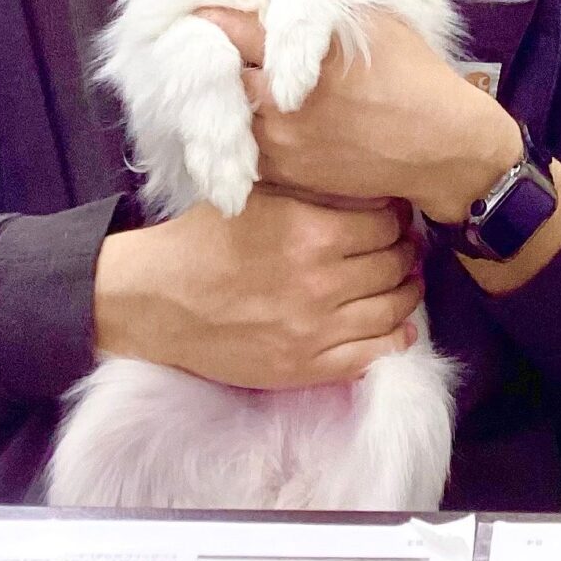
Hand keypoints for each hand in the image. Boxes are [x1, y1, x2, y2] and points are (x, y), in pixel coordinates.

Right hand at [91, 190, 422, 389]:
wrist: (155, 300)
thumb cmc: (204, 240)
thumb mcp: (260, 196)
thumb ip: (315, 192)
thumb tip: (369, 191)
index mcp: (310, 234)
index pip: (386, 225)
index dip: (396, 218)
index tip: (395, 216)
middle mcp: (319, 284)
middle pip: (393, 265)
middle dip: (405, 251)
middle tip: (403, 245)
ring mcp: (313, 332)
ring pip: (391, 311)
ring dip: (406, 292)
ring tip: (404, 280)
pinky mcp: (303, 369)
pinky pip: (370, 357)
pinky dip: (393, 340)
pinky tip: (400, 327)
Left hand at [198, 5, 521, 224]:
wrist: (439, 147)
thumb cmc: (413, 75)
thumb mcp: (373, 22)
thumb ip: (315, 4)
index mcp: (297, 55)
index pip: (230, 31)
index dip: (213, 20)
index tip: (203, 14)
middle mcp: (278, 101)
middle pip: (219, 78)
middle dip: (214, 63)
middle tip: (207, 51)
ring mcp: (278, 143)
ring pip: (227, 118)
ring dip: (227, 101)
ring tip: (230, 88)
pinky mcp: (285, 175)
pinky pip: (244, 153)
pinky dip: (242, 136)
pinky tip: (256, 123)